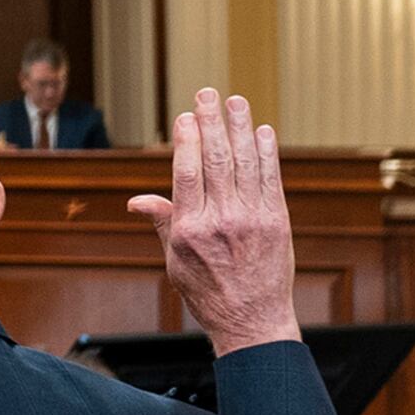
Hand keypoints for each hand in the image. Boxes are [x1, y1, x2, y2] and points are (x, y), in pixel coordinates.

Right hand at [127, 89, 298, 353]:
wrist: (253, 321)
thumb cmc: (208, 293)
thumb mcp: (174, 262)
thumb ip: (162, 223)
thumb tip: (137, 200)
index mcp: (189, 229)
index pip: (187, 172)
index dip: (187, 140)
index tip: (186, 115)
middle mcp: (221, 220)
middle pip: (216, 160)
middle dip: (211, 122)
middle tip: (207, 93)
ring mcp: (252, 220)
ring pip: (245, 163)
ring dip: (240, 128)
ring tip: (235, 101)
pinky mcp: (277, 222)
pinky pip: (272, 179)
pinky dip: (267, 153)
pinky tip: (263, 132)